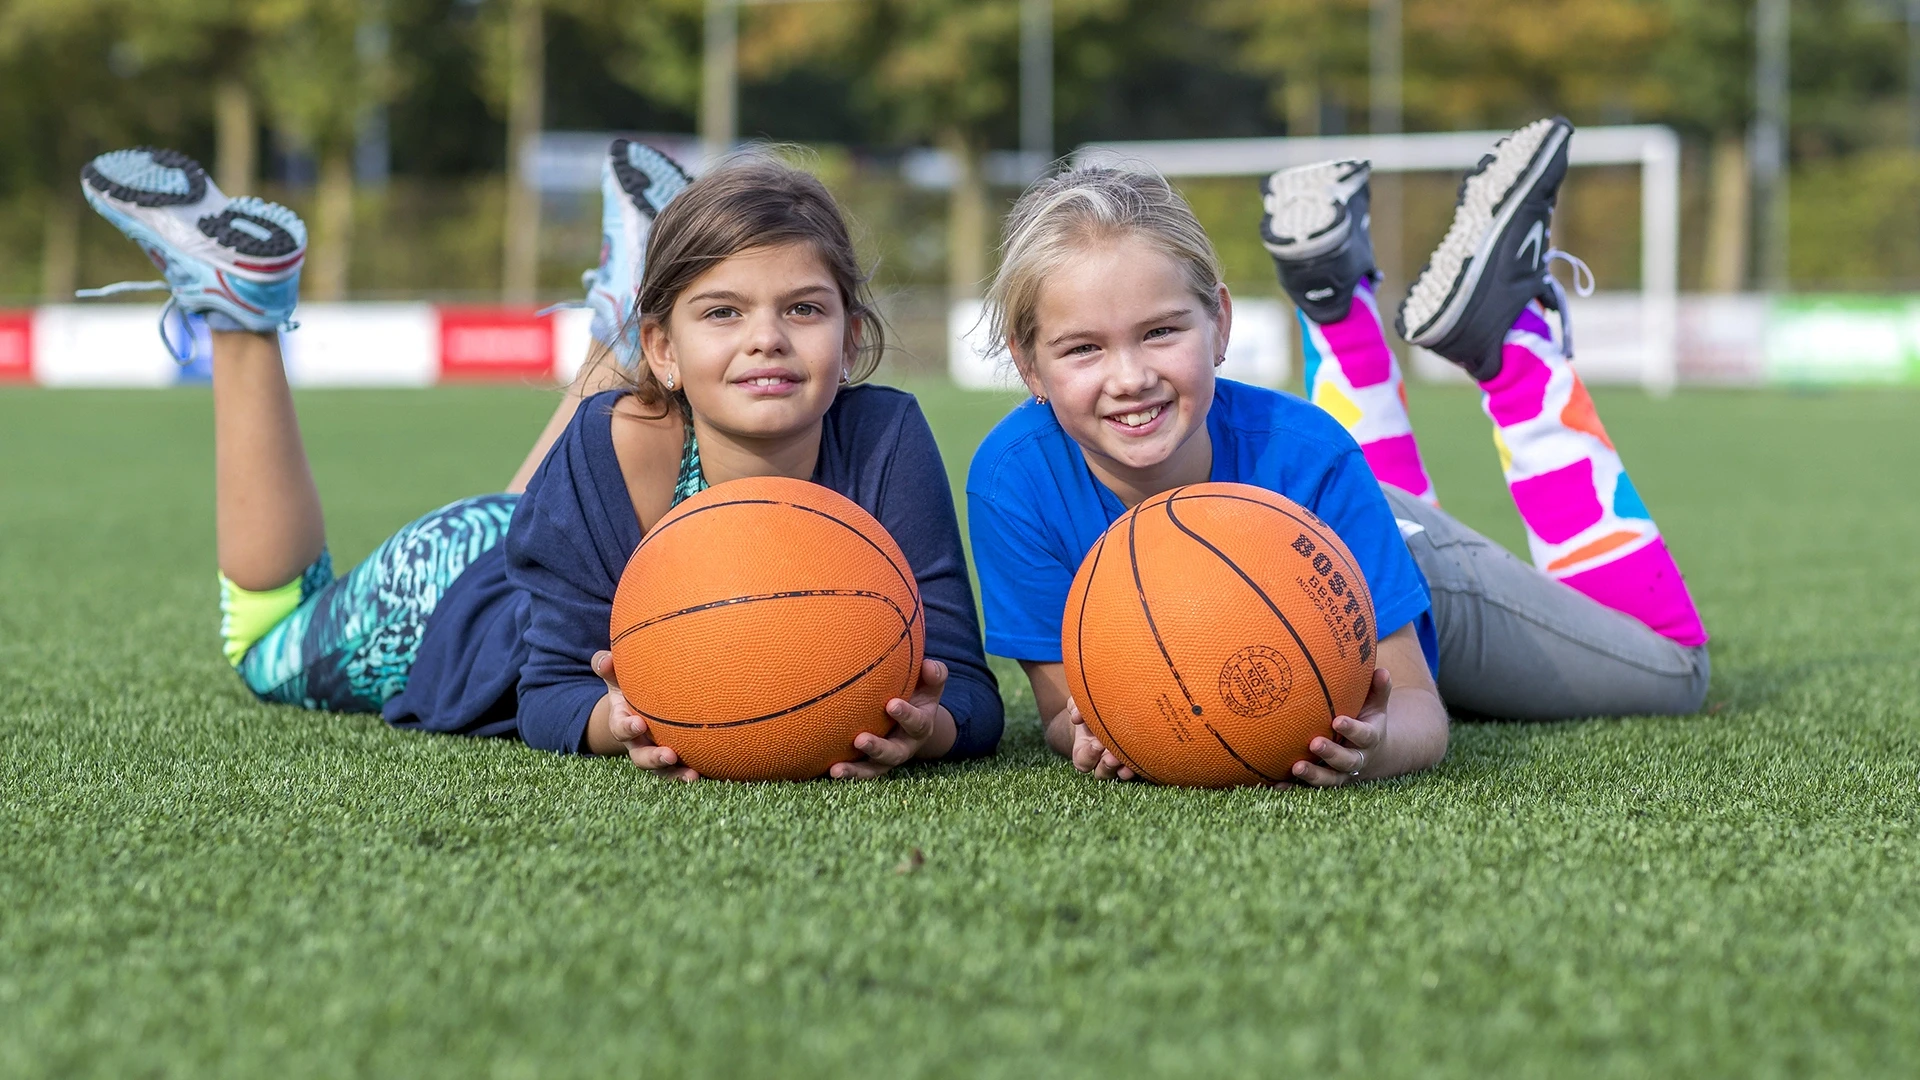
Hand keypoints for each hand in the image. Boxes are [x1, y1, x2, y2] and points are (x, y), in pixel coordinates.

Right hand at [591, 650, 699, 780]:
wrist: (639, 706)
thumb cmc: (628, 687)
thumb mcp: (615, 676)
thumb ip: (607, 667)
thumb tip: (605, 659)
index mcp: (623, 722)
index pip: (621, 728)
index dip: (628, 728)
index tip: (639, 724)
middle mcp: (637, 743)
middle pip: (641, 757)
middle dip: (653, 758)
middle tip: (669, 755)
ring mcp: (654, 753)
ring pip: (662, 771)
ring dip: (675, 774)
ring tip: (692, 775)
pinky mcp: (673, 760)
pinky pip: (681, 771)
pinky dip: (692, 773)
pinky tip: (710, 773)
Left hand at [831, 659, 951, 778]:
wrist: (913, 718)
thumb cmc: (919, 694)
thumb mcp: (930, 685)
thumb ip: (934, 674)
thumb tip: (927, 666)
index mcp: (921, 726)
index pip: (917, 723)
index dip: (906, 716)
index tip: (891, 704)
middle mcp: (905, 746)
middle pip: (894, 753)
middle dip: (878, 748)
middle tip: (860, 740)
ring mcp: (887, 758)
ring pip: (873, 768)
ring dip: (856, 770)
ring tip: (837, 769)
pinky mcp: (872, 764)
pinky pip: (858, 771)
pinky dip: (845, 772)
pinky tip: (828, 770)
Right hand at [1064, 698, 1137, 781]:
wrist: (1113, 708)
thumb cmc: (1093, 708)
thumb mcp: (1082, 705)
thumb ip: (1076, 707)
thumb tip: (1076, 717)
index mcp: (1085, 750)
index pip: (1083, 761)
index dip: (1089, 755)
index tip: (1097, 743)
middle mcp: (1101, 760)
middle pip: (1101, 772)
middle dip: (1107, 765)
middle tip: (1113, 755)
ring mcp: (1119, 762)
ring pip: (1118, 774)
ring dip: (1122, 770)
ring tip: (1127, 760)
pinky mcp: (1135, 760)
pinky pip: (1136, 770)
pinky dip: (1138, 767)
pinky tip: (1142, 760)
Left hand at [1289, 668, 1390, 787]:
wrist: (1370, 752)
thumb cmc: (1367, 720)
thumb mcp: (1376, 705)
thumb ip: (1379, 689)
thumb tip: (1381, 670)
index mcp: (1370, 739)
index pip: (1364, 735)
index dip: (1352, 730)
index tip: (1338, 721)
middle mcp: (1356, 759)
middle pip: (1346, 762)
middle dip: (1331, 754)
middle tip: (1314, 743)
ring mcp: (1340, 773)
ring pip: (1329, 779)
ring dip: (1313, 775)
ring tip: (1296, 768)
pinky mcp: (1325, 780)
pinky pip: (1309, 787)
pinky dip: (1294, 787)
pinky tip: (1277, 785)